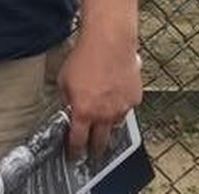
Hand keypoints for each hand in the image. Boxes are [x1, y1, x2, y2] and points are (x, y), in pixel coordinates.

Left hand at [57, 33, 141, 159]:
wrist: (109, 44)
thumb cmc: (84, 58)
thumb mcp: (64, 80)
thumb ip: (68, 99)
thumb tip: (70, 108)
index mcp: (84, 112)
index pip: (78, 140)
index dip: (75, 150)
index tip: (73, 154)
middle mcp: (104, 115)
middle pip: (101, 141)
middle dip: (95, 148)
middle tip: (92, 151)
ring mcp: (122, 108)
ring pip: (115, 124)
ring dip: (108, 124)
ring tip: (102, 118)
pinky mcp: (134, 99)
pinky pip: (125, 108)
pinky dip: (119, 105)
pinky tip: (114, 93)